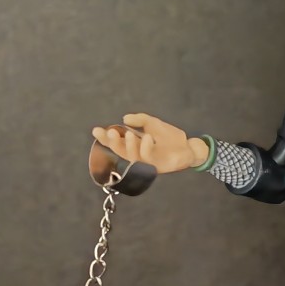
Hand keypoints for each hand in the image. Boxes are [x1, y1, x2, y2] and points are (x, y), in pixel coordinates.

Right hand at [91, 113, 207, 174]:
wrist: (187, 147)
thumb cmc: (169, 137)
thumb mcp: (153, 123)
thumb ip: (140, 120)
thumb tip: (125, 119)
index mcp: (133, 144)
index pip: (116, 141)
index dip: (105, 138)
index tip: (96, 130)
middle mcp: (137, 154)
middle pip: (120, 151)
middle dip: (113, 143)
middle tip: (110, 133)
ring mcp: (146, 162)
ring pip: (132, 157)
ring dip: (129, 146)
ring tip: (129, 135)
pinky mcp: (156, 166)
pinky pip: (148, 158)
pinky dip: (145, 148)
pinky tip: (147, 138)